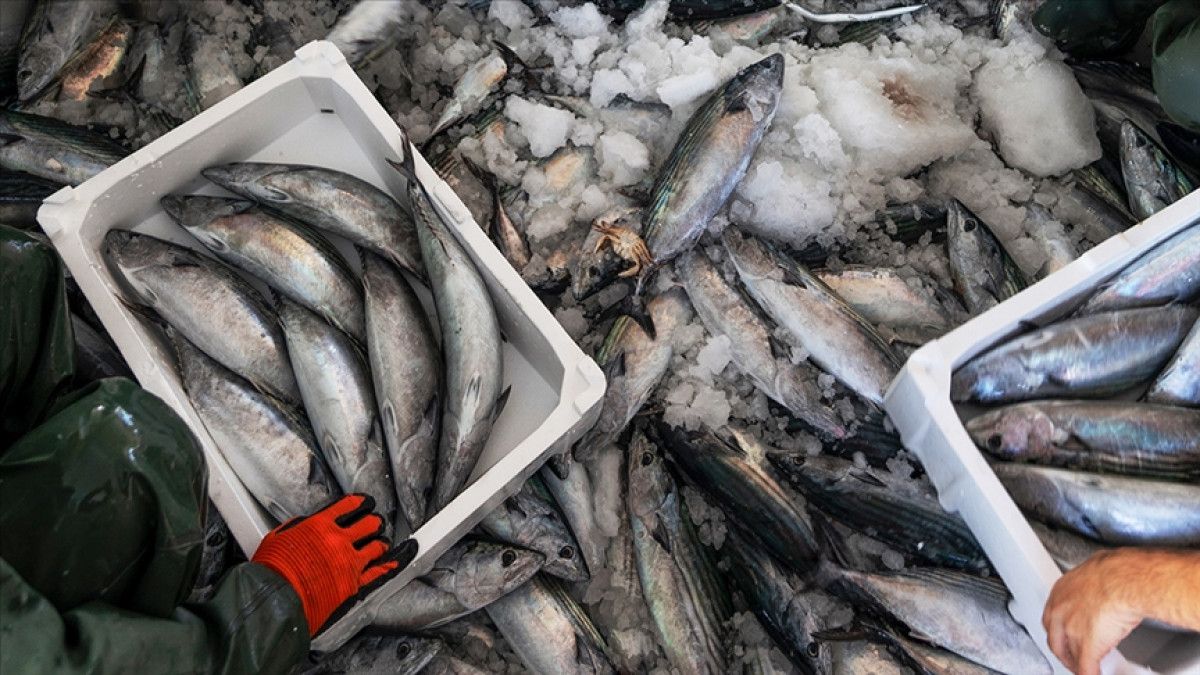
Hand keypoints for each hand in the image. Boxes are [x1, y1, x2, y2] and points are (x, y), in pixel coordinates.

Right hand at [252, 494, 416, 634]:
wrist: (273, 601)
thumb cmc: (271, 572)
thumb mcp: (279, 537)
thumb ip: (299, 527)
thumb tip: (307, 525)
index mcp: (319, 525)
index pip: (349, 505)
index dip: (361, 502)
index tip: (366, 503)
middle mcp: (338, 540)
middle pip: (368, 523)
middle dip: (374, 521)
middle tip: (375, 522)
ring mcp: (349, 563)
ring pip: (377, 546)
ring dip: (380, 542)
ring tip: (381, 542)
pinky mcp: (354, 585)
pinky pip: (381, 571)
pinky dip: (394, 563)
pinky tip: (400, 558)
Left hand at [1042, 549, 1146, 674]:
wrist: (1126, 581)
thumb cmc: (1119, 572)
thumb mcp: (1098, 572)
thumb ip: (1093, 585)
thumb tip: (1104, 584)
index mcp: (1061, 591)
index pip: (1052, 616)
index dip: (1060, 630)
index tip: (1066, 635)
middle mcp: (1060, 610)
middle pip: (1055, 638)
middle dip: (1063, 650)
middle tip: (1071, 657)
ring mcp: (1071, 629)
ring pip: (1069, 654)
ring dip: (1077, 663)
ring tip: (1084, 668)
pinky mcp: (1086, 646)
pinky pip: (1086, 667)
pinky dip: (1090, 673)